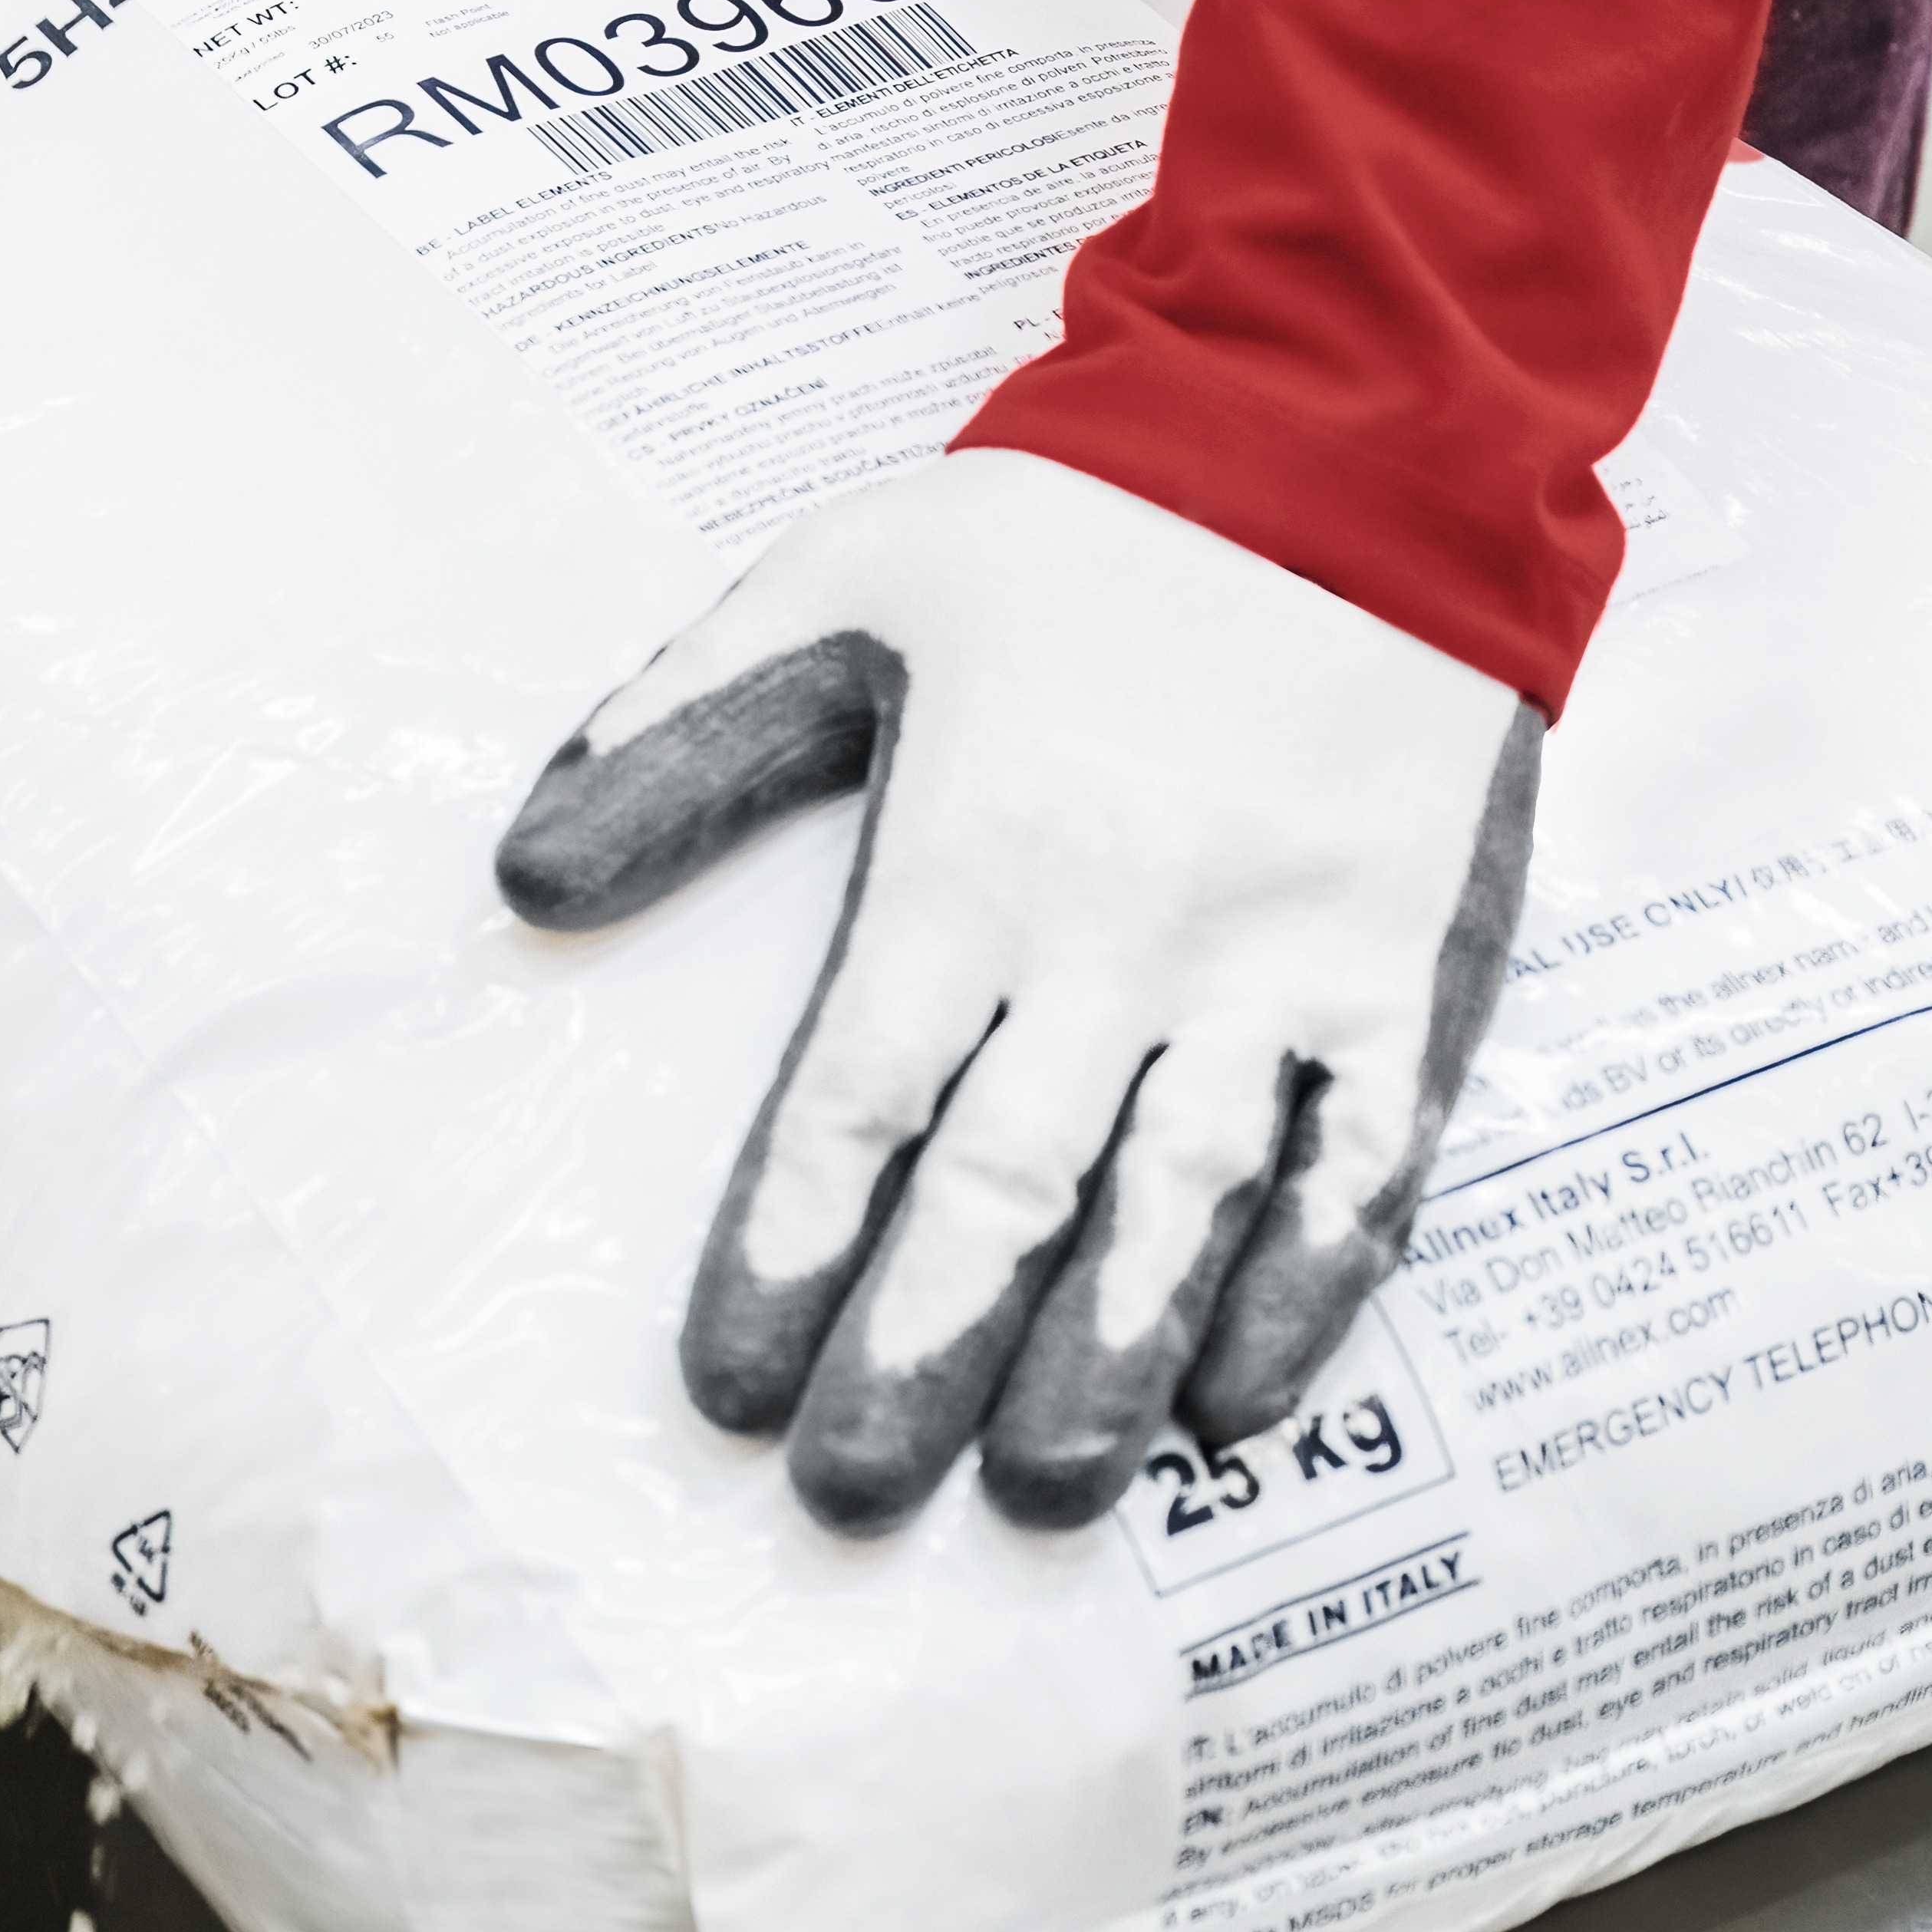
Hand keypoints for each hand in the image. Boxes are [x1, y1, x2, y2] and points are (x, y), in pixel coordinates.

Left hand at [497, 449, 1541, 1534]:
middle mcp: (1121, 934)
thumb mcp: (838, 581)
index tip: (733, 1388)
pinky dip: (1304, 1286)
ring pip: (1182, 1205)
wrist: (1350, 434)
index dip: (786, 1256)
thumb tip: (524, 873)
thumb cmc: (1075, 528)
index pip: (852, 1105)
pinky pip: (1361, 1161)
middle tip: (854, 1497)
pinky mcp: (1407, 966)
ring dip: (1106, 1363)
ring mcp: (1279, 961)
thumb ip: (678, 728)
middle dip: (920, 1357)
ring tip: (1042, 1494)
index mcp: (969, 859)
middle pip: (1004, 1191)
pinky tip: (1240, 1397)